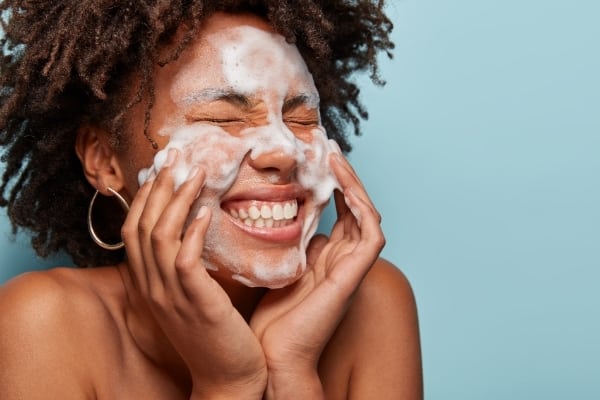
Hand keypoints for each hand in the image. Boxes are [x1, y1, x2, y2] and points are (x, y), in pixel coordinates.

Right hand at [121, 149, 266, 397]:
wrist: (228, 378)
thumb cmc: (215, 335)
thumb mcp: (191, 298)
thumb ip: (186, 267)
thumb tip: (195, 230)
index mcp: (150, 285)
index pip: (135, 231)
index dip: (146, 198)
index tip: (163, 170)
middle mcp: (152, 288)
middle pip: (141, 226)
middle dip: (157, 188)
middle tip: (176, 158)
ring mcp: (170, 296)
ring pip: (160, 236)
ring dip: (176, 200)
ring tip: (195, 173)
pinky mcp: (195, 302)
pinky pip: (185, 259)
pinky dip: (192, 231)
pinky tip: (205, 211)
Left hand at [250, 153, 384, 396]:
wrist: (272, 355)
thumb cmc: (272, 319)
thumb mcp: (278, 269)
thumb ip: (290, 246)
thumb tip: (287, 221)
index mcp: (328, 259)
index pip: (339, 213)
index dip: (332, 185)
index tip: (314, 158)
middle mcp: (343, 260)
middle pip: (354, 208)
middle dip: (344, 177)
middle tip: (328, 148)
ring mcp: (351, 268)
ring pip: (366, 215)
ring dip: (354, 184)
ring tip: (335, 157)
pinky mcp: (354, 276)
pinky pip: (371, 235)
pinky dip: (362, 208)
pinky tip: (344, 186)